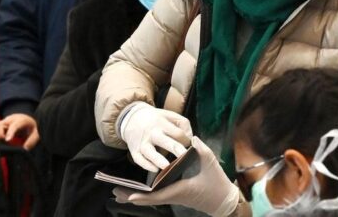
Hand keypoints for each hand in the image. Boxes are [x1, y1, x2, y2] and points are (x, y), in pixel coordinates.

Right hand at [0, 113, 38, 149]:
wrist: (26, 118)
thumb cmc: (31, 126)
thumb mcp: (36, 132)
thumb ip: (32, 140)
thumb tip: (25, 149)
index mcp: (20, 120)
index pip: (14, 125)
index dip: (10, 132)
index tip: (7, 140)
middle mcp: (9, 120)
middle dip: (0, 136)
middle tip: (7, 143)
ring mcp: (3, 123)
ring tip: (5, 143)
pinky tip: (2, 143)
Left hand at [114, 136, 239, 216]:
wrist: (222, 198)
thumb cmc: (215, 181)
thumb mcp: (209, 162)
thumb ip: (199, 150)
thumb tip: (190, 138)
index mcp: (179, 189)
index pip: (157, 194)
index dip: (142, 195)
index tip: (129, 195)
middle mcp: (173, 194)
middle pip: (149, 198)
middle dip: (132, 196)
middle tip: (115, 193)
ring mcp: (173, 195)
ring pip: (151, 197)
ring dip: (136, 195)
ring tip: (120, 192)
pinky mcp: (175, 193)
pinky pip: (156, 195)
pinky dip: (145, 194)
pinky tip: (137, 191)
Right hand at [120, 103, 191, 171]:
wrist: (132, 118)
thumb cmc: (156, 119)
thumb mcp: (169, 115)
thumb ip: (183, 123)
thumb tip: (190, 138)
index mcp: (162, 123)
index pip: (177, 133)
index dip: (186, 140)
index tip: (190, 146)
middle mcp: (152, 133)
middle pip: (164, 140)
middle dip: (175, 148)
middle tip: (184, 156)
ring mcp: (142, 142)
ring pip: (149, 152)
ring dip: (158, 159)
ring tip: (167, 166)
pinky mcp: (134, 150)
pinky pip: (139, 160)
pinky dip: (146, 165)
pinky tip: (155, 169)